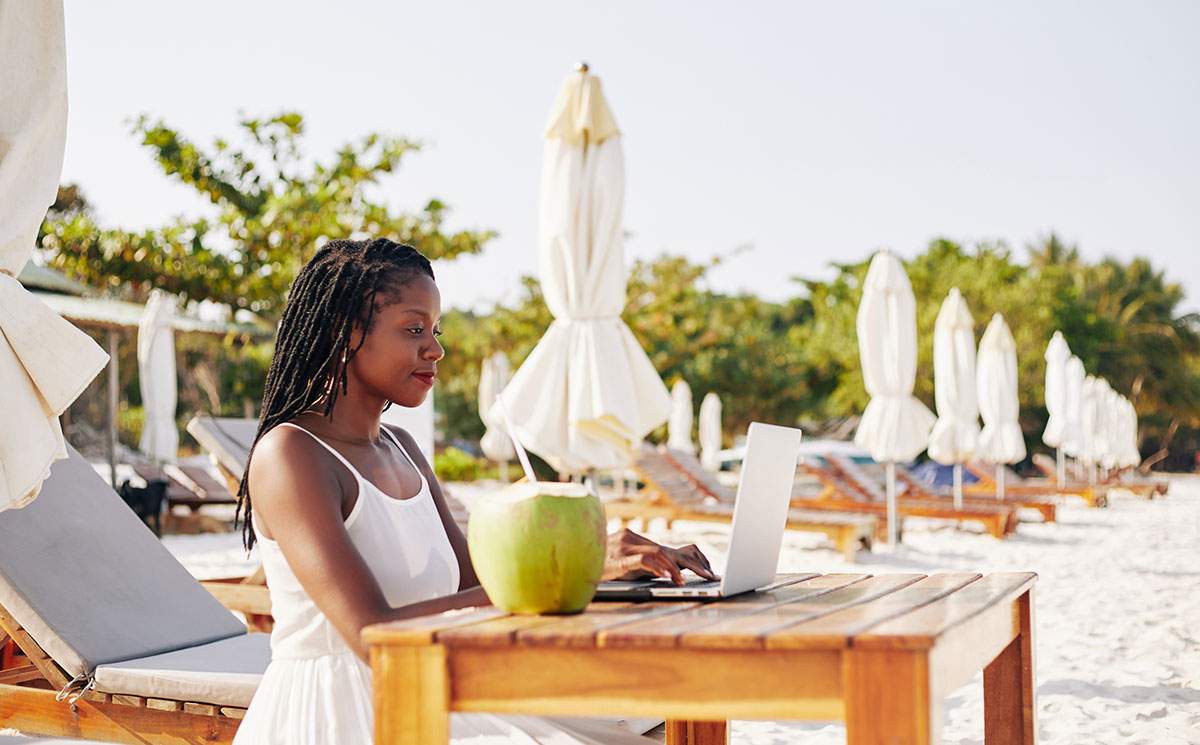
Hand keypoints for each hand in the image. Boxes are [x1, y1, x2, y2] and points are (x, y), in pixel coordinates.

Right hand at [602, 528, 718, 584]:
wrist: (569, 563)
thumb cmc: (595, 569)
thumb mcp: (622, 567)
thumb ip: (642, 565)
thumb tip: (670, 573)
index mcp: (635, 540)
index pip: (670, 548)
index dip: (692, 559)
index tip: (708, 571)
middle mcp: (632, 539)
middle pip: (670, 549)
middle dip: (694, 564)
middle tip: (711, 577)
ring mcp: (624, 547)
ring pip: (661, 552)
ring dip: (680, 568)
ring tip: (694, 580)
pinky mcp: (618, 559)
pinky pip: (644, 560)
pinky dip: (661, 569)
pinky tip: (672, 578)